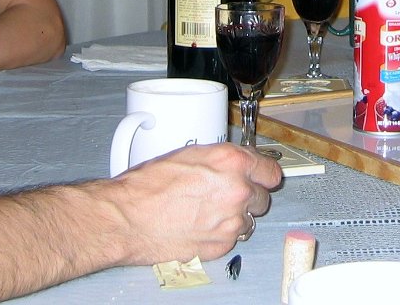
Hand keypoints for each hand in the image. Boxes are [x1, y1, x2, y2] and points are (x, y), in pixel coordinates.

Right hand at [102, 143, 282, 264]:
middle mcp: (238, 190)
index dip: (263, 174)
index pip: (270, 170)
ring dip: (235, 216)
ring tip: (208, 211)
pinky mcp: (222, 244)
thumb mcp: (189, 154)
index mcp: (232, 162)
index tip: (261, 176)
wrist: (129, 217)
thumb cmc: (148, 185)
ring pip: (249, 219)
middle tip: (227, 194)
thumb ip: (220, 159)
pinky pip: (232, 238)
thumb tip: (233, 164)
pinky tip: (200, 225)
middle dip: (248, 195)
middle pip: (263, 197)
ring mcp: (231, 220)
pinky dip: (221, 233)